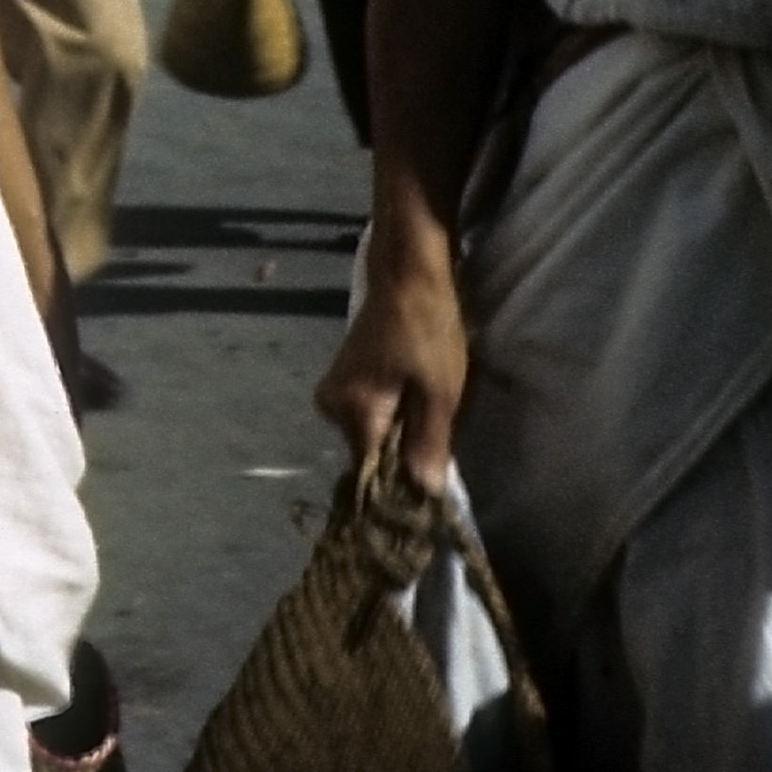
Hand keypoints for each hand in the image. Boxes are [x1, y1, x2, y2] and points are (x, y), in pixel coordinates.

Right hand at [316, 235, 472, 486]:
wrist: (406, 277)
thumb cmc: (428, 331)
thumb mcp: (441, 391)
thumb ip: (429, 444)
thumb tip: (424, 494)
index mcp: (353, 412)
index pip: (370, 474)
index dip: (401, 484)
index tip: (430, 485)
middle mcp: (330, 407)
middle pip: (370, 455)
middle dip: (403, 452)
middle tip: (438, 427)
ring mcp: (330, 394)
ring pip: (370, 436)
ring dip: (399, 432)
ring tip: (426, 405)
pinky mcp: (338, 382)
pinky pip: (366, 417)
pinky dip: (390, 415)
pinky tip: (411, 394)